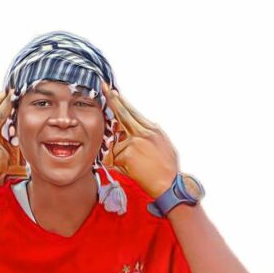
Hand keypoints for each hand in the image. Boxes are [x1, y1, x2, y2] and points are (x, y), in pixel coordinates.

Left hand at [101, 80, 179, 198]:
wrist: (169, 183)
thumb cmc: (167, 166)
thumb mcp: (162, 142)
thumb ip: (148, 132)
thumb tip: (136, 126)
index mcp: (152, 129)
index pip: (132, 111)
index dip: (121, 100)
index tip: (112, 91)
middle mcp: (143, 132)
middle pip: (123, 114)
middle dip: (113, 101)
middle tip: (104, 89)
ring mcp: (134, 142)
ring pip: (117, 140)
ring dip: (119, 151)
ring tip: (137, 163)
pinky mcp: (127, 153)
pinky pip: (115, 155)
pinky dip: (119, 163)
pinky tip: (133, 169)